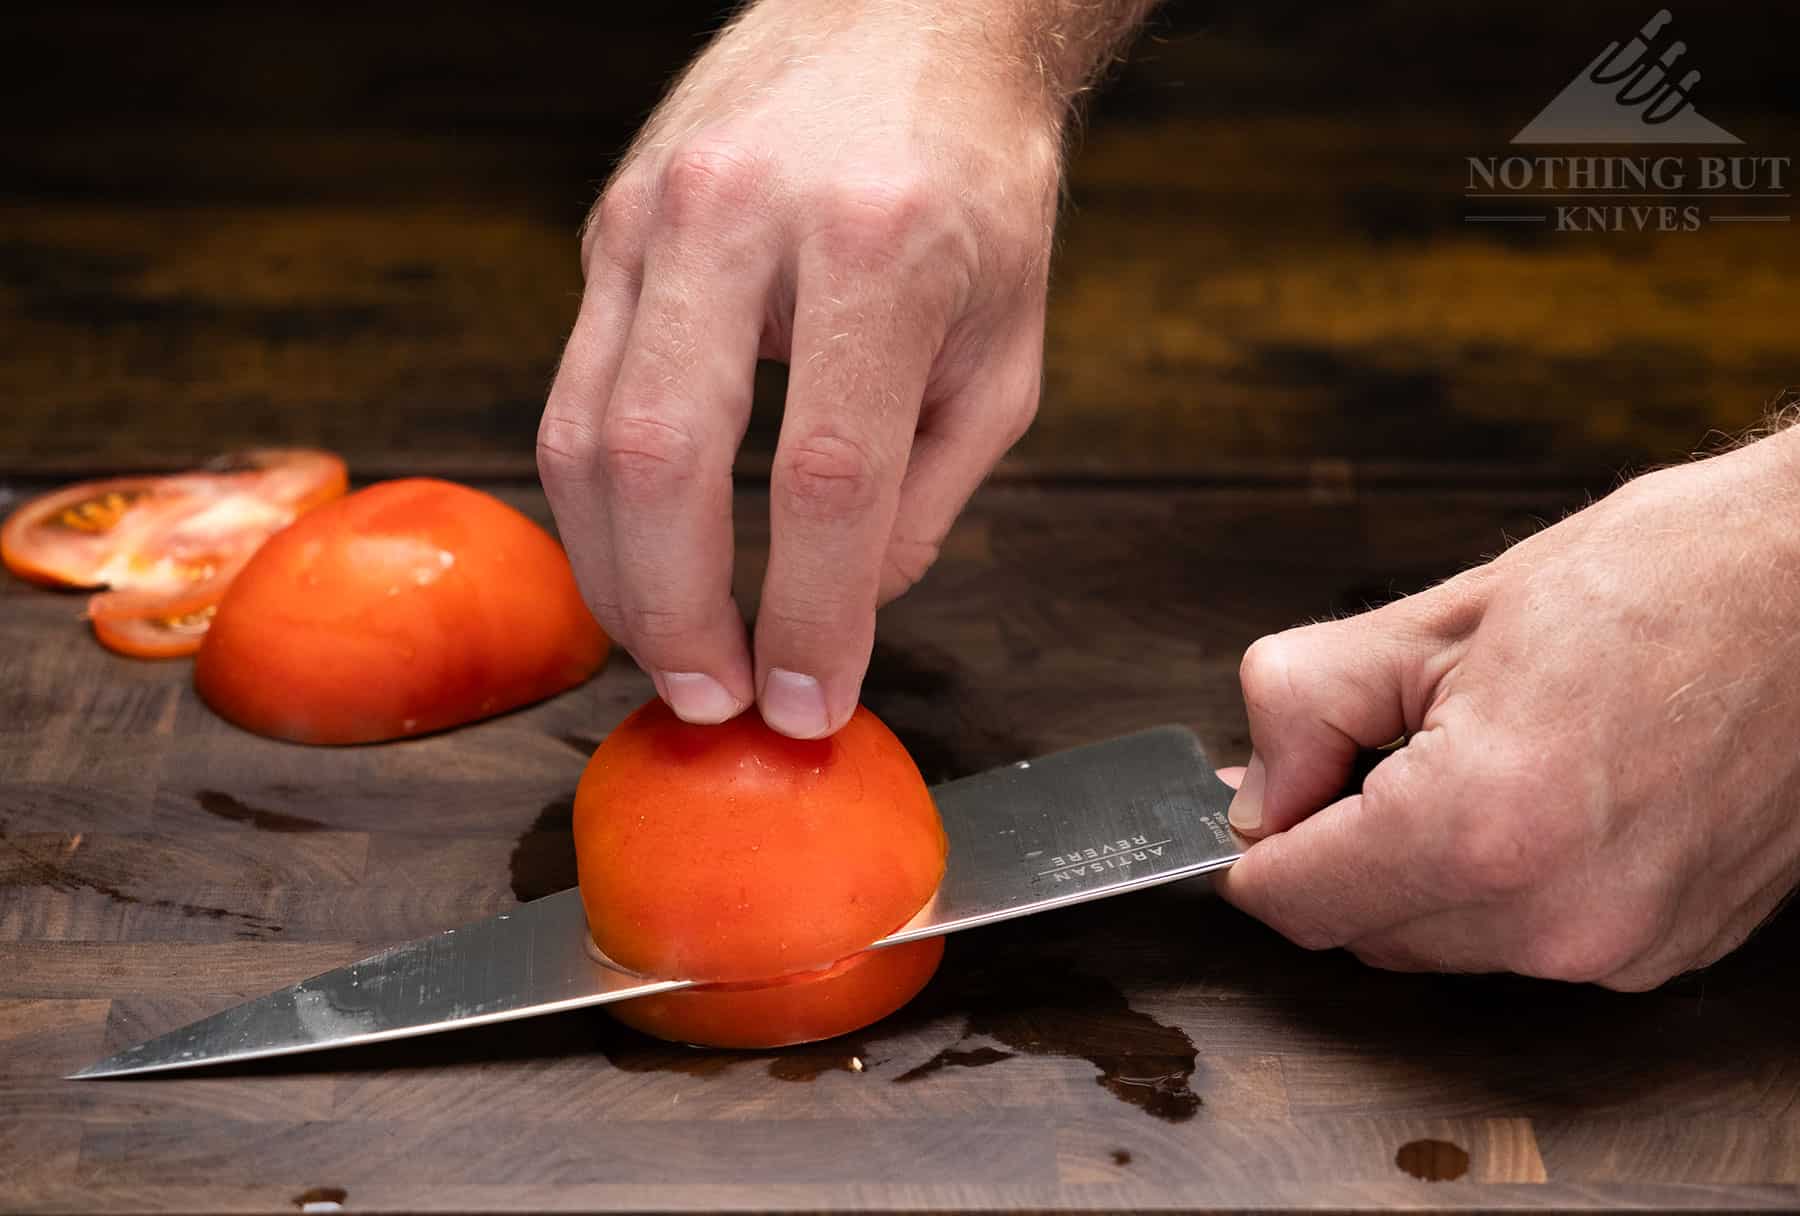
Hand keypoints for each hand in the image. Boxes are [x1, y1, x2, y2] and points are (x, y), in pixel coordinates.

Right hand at [538, 1, 1065, 737]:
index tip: (809, 703)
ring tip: (671, 652)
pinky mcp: (608, 225)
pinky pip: (573, 390)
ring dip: (616, 575)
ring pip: (584, 435)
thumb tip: (841, 611)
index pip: (825, 478)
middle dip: (676, 614)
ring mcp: (653, 212)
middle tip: (714, 700)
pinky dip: (598, 500)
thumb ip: (927, 492)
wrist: (911, 15)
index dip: (809, 615)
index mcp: (878, 246)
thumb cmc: (977, 185)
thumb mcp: (1003, 349)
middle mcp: (744, 216)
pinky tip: (638, 558)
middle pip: (663, 459)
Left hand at [1215, 428, 1799, 989]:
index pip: (1297, 904)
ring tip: (1457, 751)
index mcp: (1485, 829)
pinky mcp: (1667, 950)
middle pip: (1362, 933)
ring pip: (1442, 943)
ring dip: (1413, 871)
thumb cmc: (1666, 580)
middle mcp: (1557, 919)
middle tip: (1346, 755)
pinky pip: (1526, 940)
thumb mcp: (1440, 617)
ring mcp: (1622, 949)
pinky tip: (1530, 791)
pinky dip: (1496, 884)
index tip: (1252, 808)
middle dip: (1331, 853)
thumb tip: (1253, 788)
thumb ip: (1308, 706)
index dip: (1252, 852)